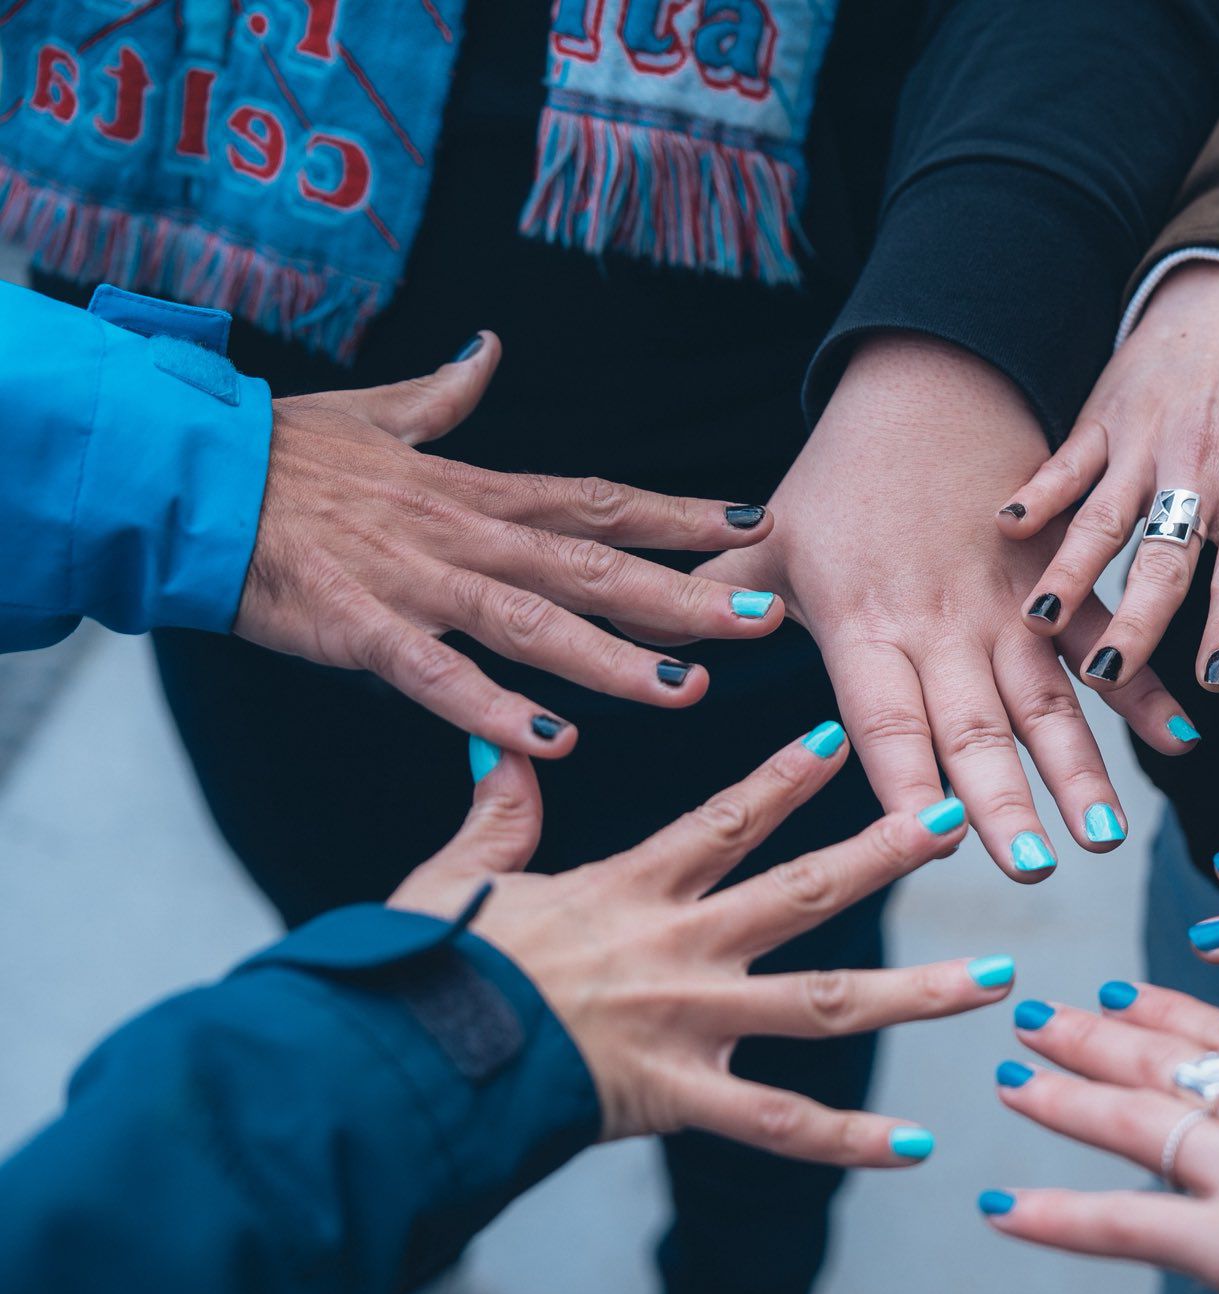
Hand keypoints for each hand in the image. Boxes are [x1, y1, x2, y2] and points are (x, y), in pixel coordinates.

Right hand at [237, 333, 787, 757]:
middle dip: (683, 592)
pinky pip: (437, 675)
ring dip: (613, 658)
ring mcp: (416, 581)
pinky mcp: (360, 626)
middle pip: (593, 565)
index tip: (755, 523)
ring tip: (687, 689)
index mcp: (476, 491)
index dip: (680, 515)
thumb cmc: (281, 453)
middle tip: (763, 615)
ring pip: (533, 622)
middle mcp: (464, 534)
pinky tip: (552, 744)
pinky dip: (494, 709)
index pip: (601, 503)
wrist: (182, 475)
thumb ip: (443, 398)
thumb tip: (486, 352)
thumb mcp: (376, 414)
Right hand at [389, 726, 1011, 1151]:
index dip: (789, 774)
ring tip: (997, 979)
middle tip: (953, 818)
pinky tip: (919, 1142)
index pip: (728, 815)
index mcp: (631, 888)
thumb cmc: (425, 971)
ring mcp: (689, 1023)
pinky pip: (779, 1124)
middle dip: (884, 851)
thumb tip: (501, 748)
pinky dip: (848, 1139)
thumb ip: (499, 816)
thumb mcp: (460, 877)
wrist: (405, 1060)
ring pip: (824, 1002)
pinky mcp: (679, 1098)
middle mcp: (679, 947)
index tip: (845, 733)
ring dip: (916, 990)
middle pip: (803, 891)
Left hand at [695, 334, 1196, 881]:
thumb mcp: (769, 534)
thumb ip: (724, 598)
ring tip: (1103, 838)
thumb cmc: (841, 469)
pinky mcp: (1058, 579)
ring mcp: (1008, 605)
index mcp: (864, 625)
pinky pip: (1104, 637)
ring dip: (1078, 768)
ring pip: (1048, 697)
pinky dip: (1142, 685)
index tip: (928, 843)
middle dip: (1005, 801)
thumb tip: (660, 659)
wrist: (931, 375)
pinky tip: (1177, 737)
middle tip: (1031, 871)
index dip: (907, 783)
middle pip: (974, 725)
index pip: (885, 720)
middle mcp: (940, 626)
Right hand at [1001, 263, 1218, 692]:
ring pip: (1104, 518)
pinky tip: (1006, 525)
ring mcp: (1145, 443)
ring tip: (1040, 620)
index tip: (1218, 681)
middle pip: (1165, 558)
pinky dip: (1036, 492)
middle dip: (1137, 620)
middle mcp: (1199, 470)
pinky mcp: (1104, 416)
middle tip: (1109, 673)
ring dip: (1070, 572)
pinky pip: (1067, 461)